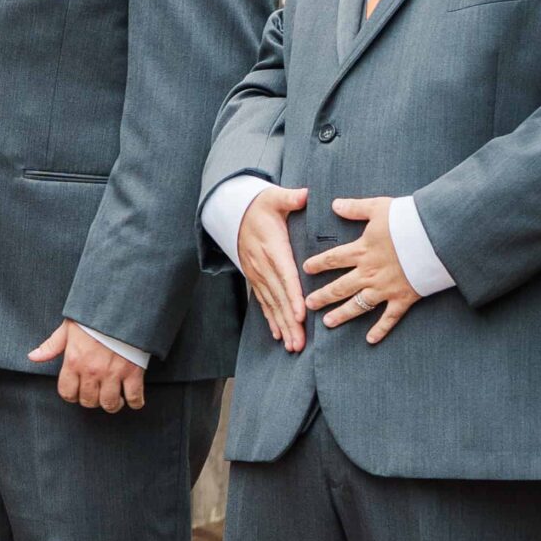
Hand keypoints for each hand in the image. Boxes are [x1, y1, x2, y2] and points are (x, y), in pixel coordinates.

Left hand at [28, 321, 145, 409]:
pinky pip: (134, 397)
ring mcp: (113, 373)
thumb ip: (51, 346)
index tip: (78, 392)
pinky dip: (135, 403)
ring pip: (109, 404)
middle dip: (91, 400)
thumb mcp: (68, 328)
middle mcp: (92, 371)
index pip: (67, 392)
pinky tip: (133, 400)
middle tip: (97, 393)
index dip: (72, 395)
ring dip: (111, 404)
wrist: (122, 306)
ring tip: (114, 399)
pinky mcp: (133, 372)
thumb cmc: (94, 315)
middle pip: (88, 401)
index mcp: (73, 361)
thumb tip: (33, 357)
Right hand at [236, 183, 308, 352]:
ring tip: (293, 346)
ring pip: (272, 305)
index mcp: (272, 248)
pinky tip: (279, 336)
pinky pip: (263, 302)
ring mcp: (257, 274)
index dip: (292, 296)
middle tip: (300, 343)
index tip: (300, 314)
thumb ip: (290, 198)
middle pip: (279, 297)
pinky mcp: (255, 278)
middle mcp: (263, 266)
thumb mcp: (274, 197)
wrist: (234, 212)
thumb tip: (305, 194)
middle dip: (289, 321)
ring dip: (282, 326)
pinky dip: (271, 320)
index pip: (285, 275)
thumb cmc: (260, 205)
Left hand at [305, 196, 419, 343]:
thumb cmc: (409, 220)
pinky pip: (389, 318)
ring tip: (327, 323)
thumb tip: (334, 204)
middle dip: (322, 296)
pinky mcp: (402, 298)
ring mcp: (385, 288)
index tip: (305, 270)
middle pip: (339, 287)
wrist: (436, 237)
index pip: (332, 259)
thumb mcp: (379, 208)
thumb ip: (355, 208)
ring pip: (358, 305)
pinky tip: (370, 340)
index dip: (317, 264)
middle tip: (308, 305)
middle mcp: (369, 273)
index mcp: (362, 251)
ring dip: (341, 315)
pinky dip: (380, 330)